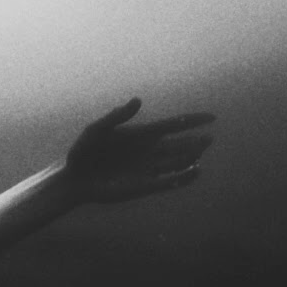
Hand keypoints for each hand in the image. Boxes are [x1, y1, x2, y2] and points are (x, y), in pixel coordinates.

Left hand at [63, 98, 214, 203]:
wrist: (75, 178)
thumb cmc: (83, 151)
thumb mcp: (96, 130)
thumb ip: (115, 117)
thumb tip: (138, 100)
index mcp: (141, 133)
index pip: (173, 125)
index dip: (193, 120)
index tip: (212, 117)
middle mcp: (149, 150)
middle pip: (179, 144)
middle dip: (195, 142)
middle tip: (208, 139)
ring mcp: (148, 168)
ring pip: (177, 162)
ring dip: (190, 158)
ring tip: (199, 154)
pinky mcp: (144, 186)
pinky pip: (169, 182)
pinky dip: (183, 178)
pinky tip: (195, 172)